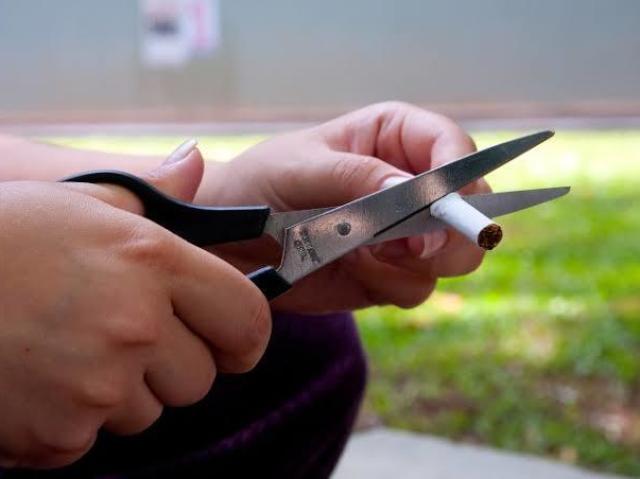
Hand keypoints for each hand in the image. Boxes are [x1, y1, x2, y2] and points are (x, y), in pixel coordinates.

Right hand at [0, 152, 270, 468]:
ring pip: (150, 413)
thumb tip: (195, 163)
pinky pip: (95, 439)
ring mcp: (96, 386)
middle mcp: (136, 327)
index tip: (229, 340)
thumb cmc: (4, 234)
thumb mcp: (83, 196)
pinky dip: (74, 420)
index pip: (248, 321)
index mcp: (154, 262)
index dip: (244, 336)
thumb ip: (156, 191)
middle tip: (125, 337)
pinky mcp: (58, 436)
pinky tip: (40, 379)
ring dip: (123, 392)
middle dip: (172, 365)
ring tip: (71, 352)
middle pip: (200, 379)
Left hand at [198, 102, 489, 311]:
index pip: (451, 146)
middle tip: (417, 248)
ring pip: (451, 254)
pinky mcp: (390, 272)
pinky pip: (418, 286)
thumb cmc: (259, 183)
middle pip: (469, 206)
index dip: (459, 175)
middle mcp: (407, 183)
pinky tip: (355, 269)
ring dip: (416, 262)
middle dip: (451, 231)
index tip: (443, 205)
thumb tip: (412, 190)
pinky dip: (392, 284)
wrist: (230, 241)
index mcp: (392, 138)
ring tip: (364, 254)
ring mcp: (403, 232)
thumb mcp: (300, 168)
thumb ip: (356, 177)